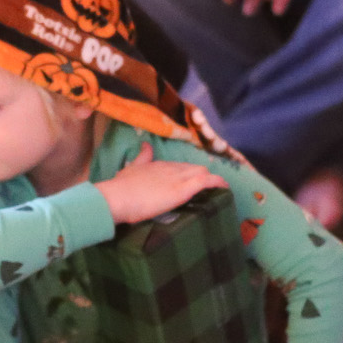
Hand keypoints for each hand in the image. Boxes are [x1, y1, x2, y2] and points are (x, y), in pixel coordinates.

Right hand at [95, 144, 227, 223]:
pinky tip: (225, 188)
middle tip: (204, 189)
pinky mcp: (183, 189)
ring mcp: (177, 177)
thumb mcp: (130, 168)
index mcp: (157, 165)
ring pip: (201, 172)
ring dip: (210, 180)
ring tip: (217, 190)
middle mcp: (170, 168)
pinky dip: (217, 183)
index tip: (187, 180)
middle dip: (200, 176)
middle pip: (192, 168)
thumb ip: (141, 157)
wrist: (117, 197)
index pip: (177, 166)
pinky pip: (206, 181)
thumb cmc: (120, 188)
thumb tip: (146, 145)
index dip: (185, 173)